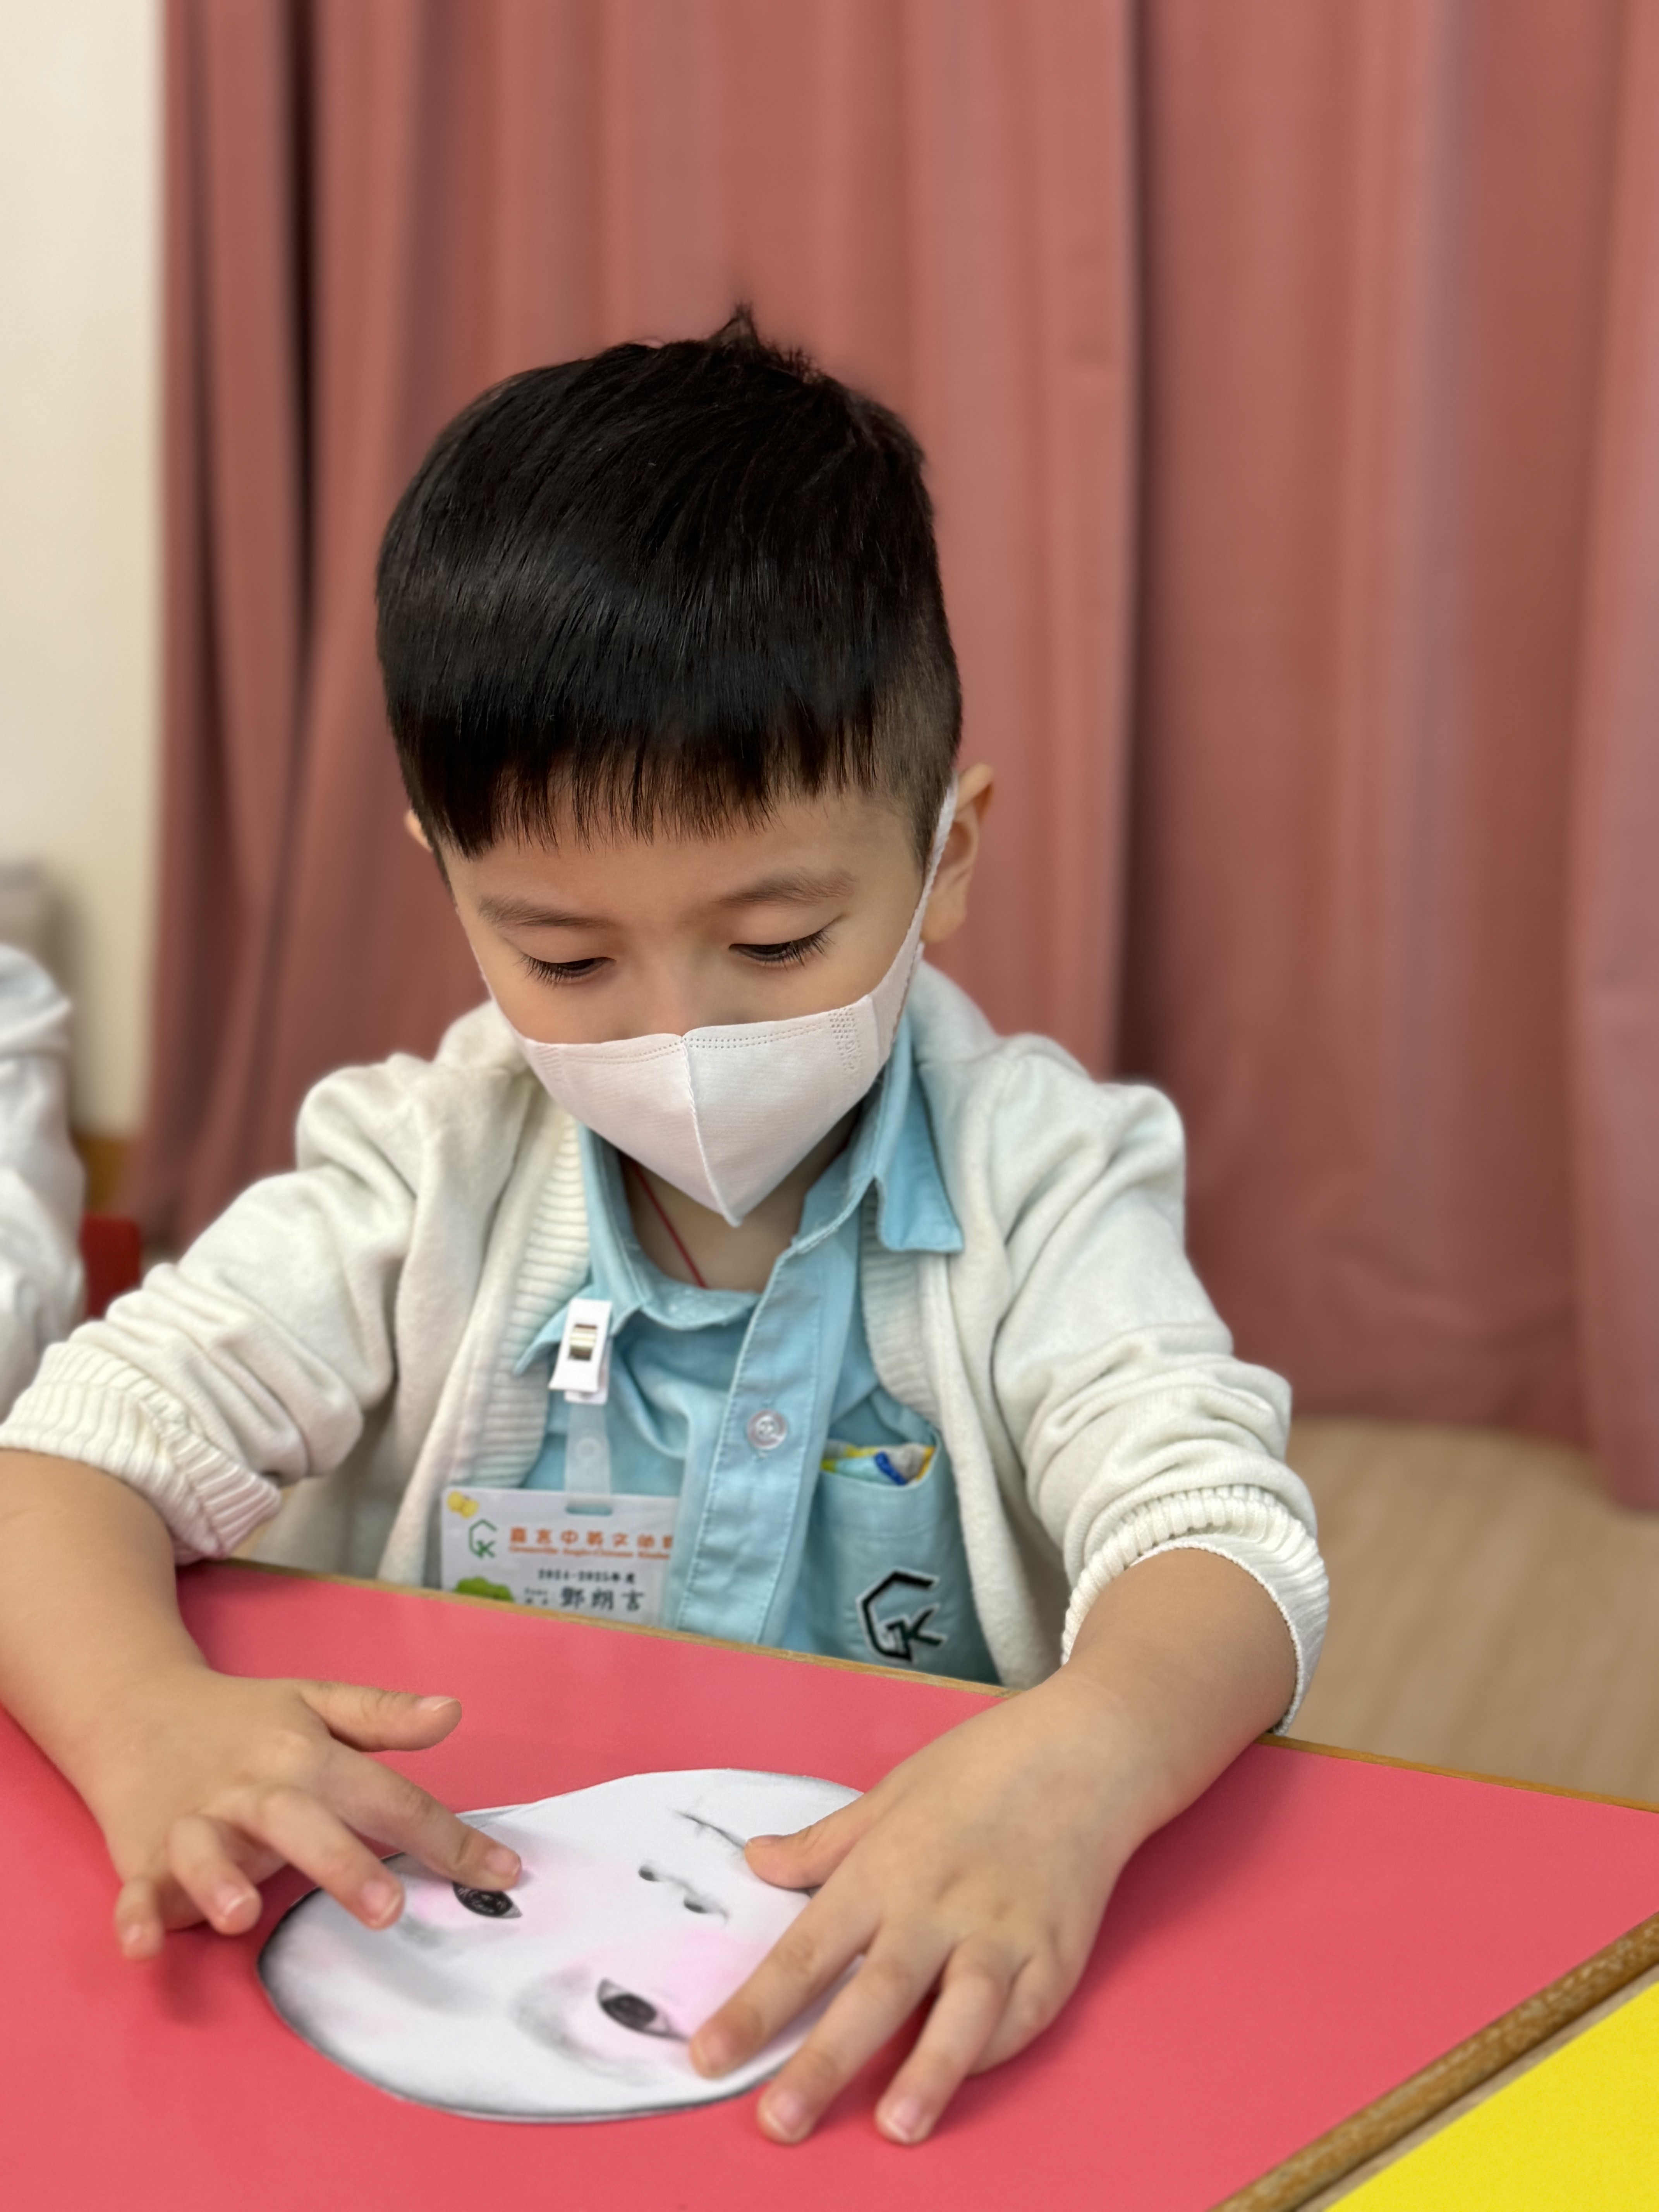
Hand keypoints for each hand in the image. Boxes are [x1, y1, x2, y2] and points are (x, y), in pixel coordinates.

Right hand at [84, 1668, 519, 1959]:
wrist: (137, 1711)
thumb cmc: (244, 1720)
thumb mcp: (317, 1703)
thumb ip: (384, 1717)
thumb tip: (454, 1711)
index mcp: (304, 1755)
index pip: (386, 1798)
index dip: (447, 1837)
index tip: (505, 1873)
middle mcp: (253, 1789)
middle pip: (301, 1823)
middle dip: (342, 1865)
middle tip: (389, 1911)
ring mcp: (194, 1823)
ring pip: (206, 1850)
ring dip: (222, 1882)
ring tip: (243, 1917)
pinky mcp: (144, 1856)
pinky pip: (137, 1891)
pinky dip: (136, 1917)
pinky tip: (146, 1944)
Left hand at [687, 1548, 1297, 2143]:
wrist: (1085, 1752)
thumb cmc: (983, 1765)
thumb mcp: (891, 1791)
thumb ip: (824, 1843)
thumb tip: (757, 1861)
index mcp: (886, 1868)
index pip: (807, 1951)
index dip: (756, 2008)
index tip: (709, 2056)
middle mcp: (939, 1906)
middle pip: (874, 1995)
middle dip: (824, 2064)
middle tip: (779, 2122)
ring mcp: (1004, 1933)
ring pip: (961, 2016)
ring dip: (928, 2074)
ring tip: (895, 2128)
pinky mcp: (1058, 1954)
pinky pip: (1022, 2016)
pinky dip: (993, 2051)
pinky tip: (965, 2078)